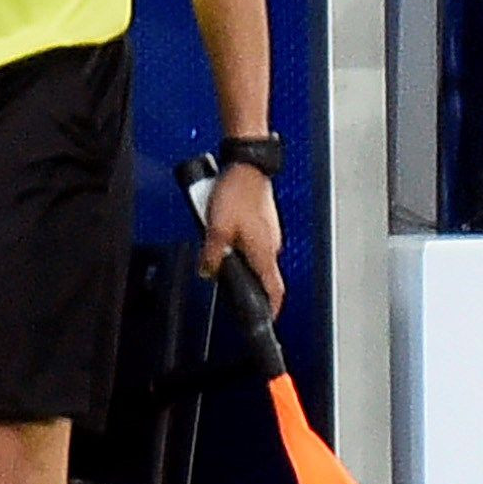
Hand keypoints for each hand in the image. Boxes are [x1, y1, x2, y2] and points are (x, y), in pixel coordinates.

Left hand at [197, 161, 284, 314]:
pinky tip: (226, 230)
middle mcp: (271, 245)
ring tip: (220, 245)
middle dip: (245, 280)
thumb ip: (212, 255)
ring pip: (255, 255)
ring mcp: (270, 231)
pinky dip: (241, 242)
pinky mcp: (265, 220)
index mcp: (264, 252)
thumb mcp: (216, 229)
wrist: (247, 165)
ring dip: (240, 257)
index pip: (274, 290)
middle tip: (227, 277)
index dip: (271, 308)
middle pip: (262, 274)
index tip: (266, 318)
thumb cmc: (238, 192)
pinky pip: (253, 240)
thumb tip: (208, 272)